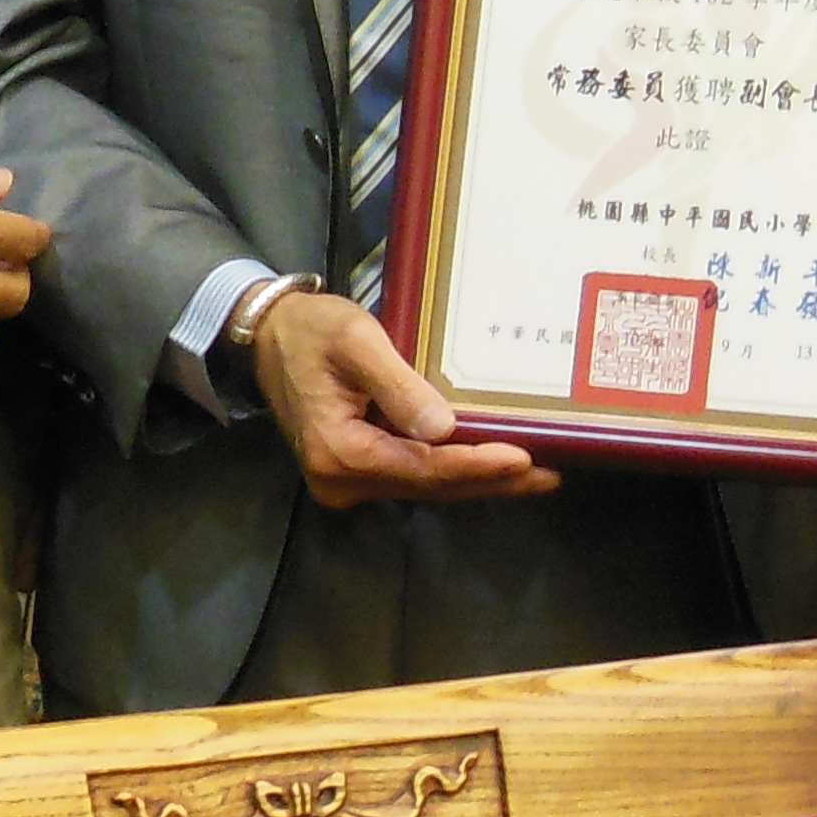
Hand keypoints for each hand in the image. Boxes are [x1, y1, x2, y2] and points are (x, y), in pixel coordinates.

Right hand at [251, 287, 559, 508]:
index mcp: (340, 451)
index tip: (523, 458)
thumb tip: (444, 429)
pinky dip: (454, 470)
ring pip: (426, 485)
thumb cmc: (311, 330)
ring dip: (478, 480)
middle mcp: (342, 480)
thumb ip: (398, 385)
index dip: (475, 465)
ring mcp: (347, 480)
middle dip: (489, 480)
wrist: (267, 335)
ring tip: (535, 474)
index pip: (422, 468)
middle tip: (548, 473)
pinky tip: (492, 465)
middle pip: (430, 486)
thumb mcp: (355, 342)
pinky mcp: (357, 470)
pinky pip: (413, 474)